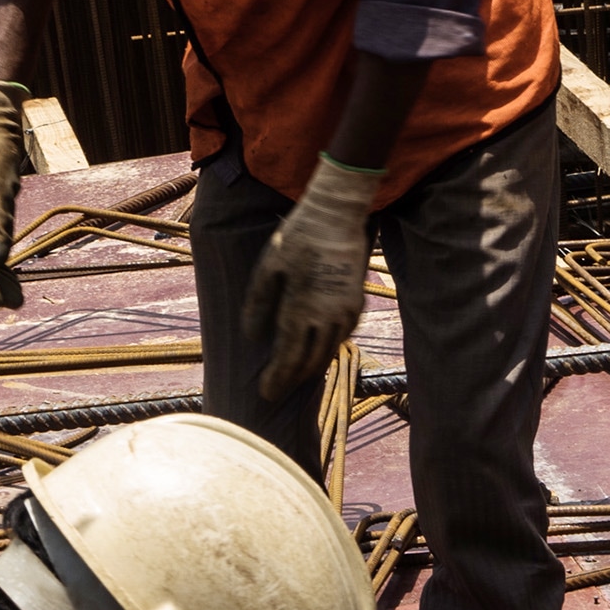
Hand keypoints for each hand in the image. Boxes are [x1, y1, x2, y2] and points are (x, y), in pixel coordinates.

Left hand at [242, 154, 381, 396]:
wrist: (336, 215)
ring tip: (295, 376)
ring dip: (311, 366)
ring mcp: (346, 311)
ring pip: (329, 351)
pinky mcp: (357, 301)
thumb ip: (259, 304)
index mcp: (302, 311)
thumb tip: (252, 336)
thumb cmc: (297, 237)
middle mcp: (328, 318)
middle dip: (293, 379)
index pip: (289, 358)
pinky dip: (329, 348)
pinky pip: (342, 336)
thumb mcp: (268, 267)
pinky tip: (319, 349)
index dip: (277, 379)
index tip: (266, 394)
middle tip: (278, 391)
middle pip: (310, 361)